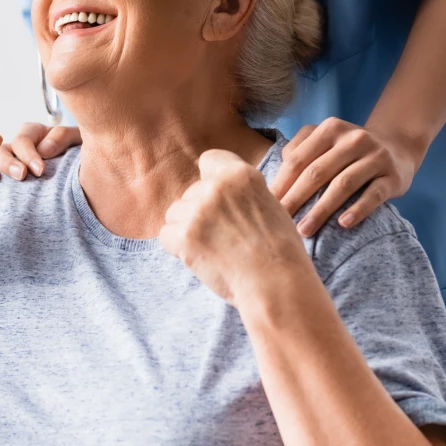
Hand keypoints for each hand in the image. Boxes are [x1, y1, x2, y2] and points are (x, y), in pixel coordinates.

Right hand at [0, 122, 80, 190]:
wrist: (83, 178)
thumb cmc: (79, 155)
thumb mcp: (76, 141)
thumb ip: (63, 138)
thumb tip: (45, 149)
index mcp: (33, 135)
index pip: (24, 140)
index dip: (30, 154)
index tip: (40, 171)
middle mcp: (15, 148)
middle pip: (1, 151)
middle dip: (9, 163)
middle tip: (21, 176)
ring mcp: (5, 165)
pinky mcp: (0, 183)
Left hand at [159, 149, 306, 306]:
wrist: (277, 285)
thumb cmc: (279, 252)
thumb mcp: (268, 204)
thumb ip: (240, 192)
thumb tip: (220, 191)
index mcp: (240, 174)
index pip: (208, 160)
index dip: (210, 181)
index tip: (219, 201)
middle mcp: (217, 187)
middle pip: (190, 192)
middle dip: (199, 212)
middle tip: (223, 237)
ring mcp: (198, 210)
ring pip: (175, 213)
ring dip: (187, 230)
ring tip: (214, 250)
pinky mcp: (185, 236)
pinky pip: (166, 235)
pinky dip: (178, 250)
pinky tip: (202, 259)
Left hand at [270, 117, 422, 236]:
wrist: (397, 148)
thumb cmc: (349, 151)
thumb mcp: (325, 140)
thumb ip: (300, 150)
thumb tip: (277, 178)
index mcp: (330, 129)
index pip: (299, 158)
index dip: (281, 182)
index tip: (267, 204)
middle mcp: (353, 139)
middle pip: (317, 172)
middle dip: (296, 198)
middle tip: (281, 221)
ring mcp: (375, 156)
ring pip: (343, 184)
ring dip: (321, 209)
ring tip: (305, 230)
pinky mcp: (393, 176)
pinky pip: (373, 195)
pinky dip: (358, 210)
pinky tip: (343, 224)